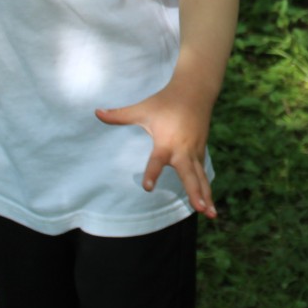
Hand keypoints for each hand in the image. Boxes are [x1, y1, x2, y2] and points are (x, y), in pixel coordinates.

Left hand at [95, 84, 217, 217]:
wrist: (195, 91)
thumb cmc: (165, 101)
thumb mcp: (142, 108)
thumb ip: (120, 115)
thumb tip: (96, 112)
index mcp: (166, 142)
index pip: (157, 161)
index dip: (152, 173)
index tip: (148, 187)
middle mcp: (183, 150)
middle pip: (190, 175)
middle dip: (196, 193)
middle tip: (199, 209)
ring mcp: (194, 151)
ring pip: (201, 178)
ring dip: (206, 196)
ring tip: (211, 216)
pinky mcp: (200, 151)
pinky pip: (203, 173)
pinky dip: (206, 188)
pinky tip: (208, 205)